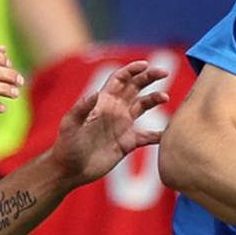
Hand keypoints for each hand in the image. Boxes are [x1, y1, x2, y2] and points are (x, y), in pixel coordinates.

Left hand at [48, 60, 170, 185]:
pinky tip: (168, 133)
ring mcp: (122, 126)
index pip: (120, 79)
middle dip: (149, 77)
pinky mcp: (127, 143)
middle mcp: (115, 110)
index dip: (132, 70)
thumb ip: (81, 108)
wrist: (70, 170)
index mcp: (102, 102)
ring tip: (165, 98)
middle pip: (135, 87)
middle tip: (164, 72)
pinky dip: (158, 134)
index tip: (145, 65)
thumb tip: (95, 93)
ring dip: (155, 99)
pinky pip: (147, 136)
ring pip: (144, 106)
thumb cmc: (67, 145)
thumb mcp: (70, 124)